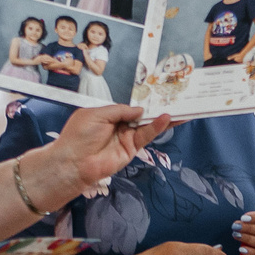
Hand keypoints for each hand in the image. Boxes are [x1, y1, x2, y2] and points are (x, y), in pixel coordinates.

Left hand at [51, 104, 172, 194]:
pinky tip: (167, 119)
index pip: (129, 107)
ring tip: (181, 108)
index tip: (158, 92)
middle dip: (157, 108)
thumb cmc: (79, 135)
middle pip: (142, 116)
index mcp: (109, 115)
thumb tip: (139, 109)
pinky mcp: (131, 150)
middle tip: (176, 99)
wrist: (73, 162)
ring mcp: (126, 138)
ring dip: (163, 118)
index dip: (143, 101)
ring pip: (148, 126)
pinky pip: (146, 136)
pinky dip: (157, 127)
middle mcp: (120, 126)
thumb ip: (120, 110)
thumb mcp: (97, 114)